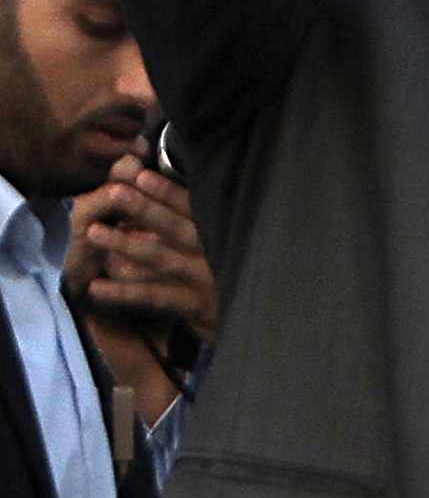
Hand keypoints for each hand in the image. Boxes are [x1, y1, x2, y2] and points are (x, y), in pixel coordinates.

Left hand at [70, 154, 217, 343]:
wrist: (266, 321)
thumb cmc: (236, 280)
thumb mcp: (229, 251)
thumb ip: (203, 231)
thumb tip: (157, 215)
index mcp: (222, 233)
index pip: (193, 207)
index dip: (167, 192)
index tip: (140, 176)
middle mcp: (213, 253)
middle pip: (174, 227)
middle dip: (143, 208)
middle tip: (114, 192)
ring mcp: (203, 279)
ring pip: (160, 257)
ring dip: (124, 244)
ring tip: (94, 232)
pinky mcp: (195, 305)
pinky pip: (154, 296)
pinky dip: (123, 292)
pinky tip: (96, 287)